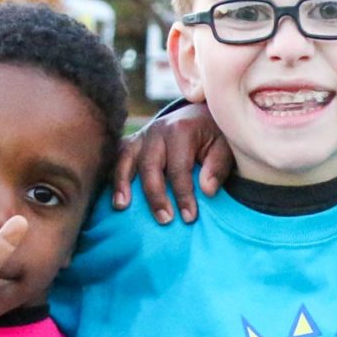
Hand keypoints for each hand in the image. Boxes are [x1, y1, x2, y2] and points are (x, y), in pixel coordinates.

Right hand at [111, 101, 231, 223]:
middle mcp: (157, 130)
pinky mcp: (132, 142)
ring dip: (121, 183)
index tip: (189, 217)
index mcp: (181, 130)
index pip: (178, 167)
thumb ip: (218, 167)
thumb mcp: (224, 148)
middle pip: (149, 165)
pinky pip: (117, 156)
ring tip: (121, 207)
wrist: (199, 116)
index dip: (183, 195)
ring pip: (125, 158)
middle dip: (155, 195)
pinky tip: (112, 195)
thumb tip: (207, 191)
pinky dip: (112, 174)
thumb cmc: (213, 137)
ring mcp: (141, 135)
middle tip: (165, 220)